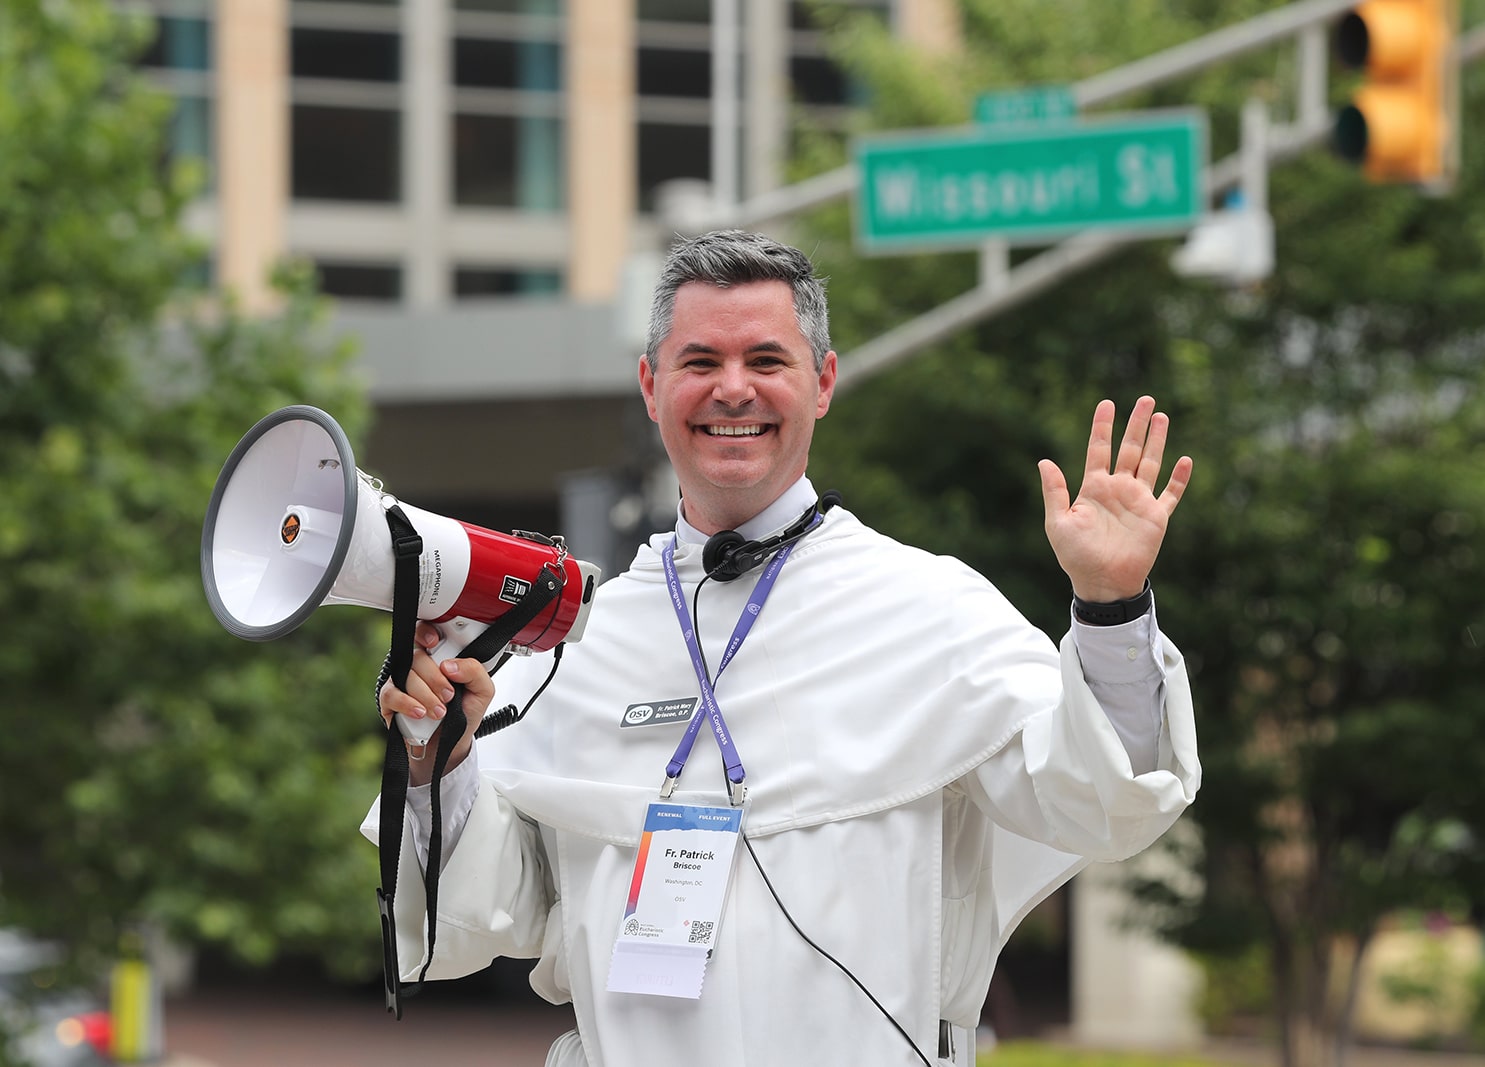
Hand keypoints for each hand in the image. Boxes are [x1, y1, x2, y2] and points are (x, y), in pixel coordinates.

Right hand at [378, 622, 494, 785]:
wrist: (450, 743)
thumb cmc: (464, 713)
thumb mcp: (482, 691)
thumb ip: (475, 671)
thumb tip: (450, 665)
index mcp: (439, 656)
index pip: (426, 633)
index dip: (426, 633)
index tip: (434, 642)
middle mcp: (418, 666)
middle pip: (418, 656)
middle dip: (436, 678)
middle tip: (449, 696)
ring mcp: (401, 681)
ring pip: (406, 675)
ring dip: (426, 695)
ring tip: (440, 712)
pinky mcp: (389, 700)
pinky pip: (392, 694)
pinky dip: (408, 704)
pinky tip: (420, 713)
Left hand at [1038, 396, 1192, 603]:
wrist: (1102, 583)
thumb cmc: (1076, 557)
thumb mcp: (1058, 523)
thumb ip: (1054, 492)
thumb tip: (1044, 461)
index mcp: (1093, 488)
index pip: (1099, 449)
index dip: (1103, 427)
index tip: (1106, 403)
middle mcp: (1118, 489)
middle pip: (1129, 449)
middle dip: (1136, 424)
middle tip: (1145, 399)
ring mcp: (1139, 501)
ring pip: (1150, 463)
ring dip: (1157, 441)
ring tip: (1161, 416)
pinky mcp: (1156, 517)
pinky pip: (1170, 494)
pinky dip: (1179, 478)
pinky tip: (1185, 459)